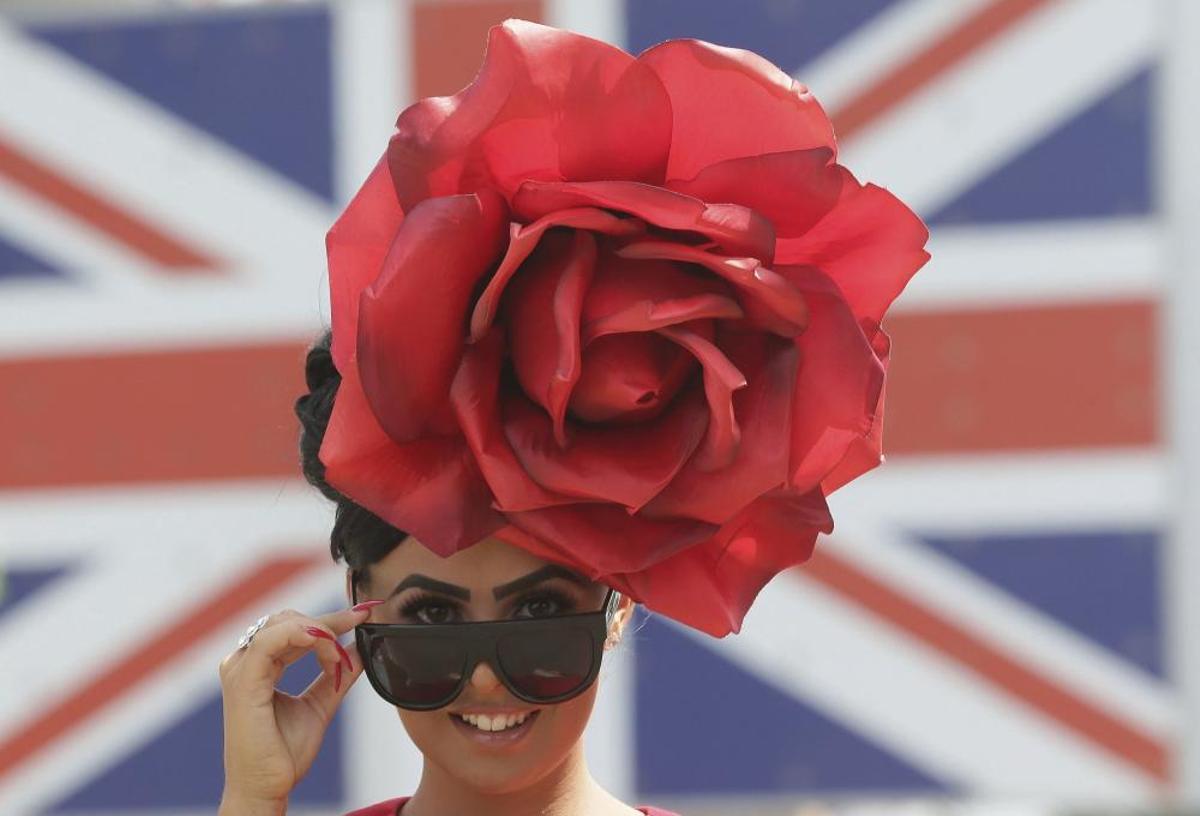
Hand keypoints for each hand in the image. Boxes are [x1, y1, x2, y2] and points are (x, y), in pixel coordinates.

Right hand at [217, 603, 380, 807]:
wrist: (266, 788)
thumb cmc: (284, 753)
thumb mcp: (320, 704)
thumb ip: (337, 675)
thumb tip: (360, 649)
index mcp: (258, 666)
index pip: (294, 626)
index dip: (330, 618)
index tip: (364, 614)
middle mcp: (244, 662)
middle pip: (289, 619)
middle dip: (330, 621)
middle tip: (361, 623)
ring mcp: (240, 669)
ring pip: (283, 624)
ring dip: (322, 631)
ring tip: (340, 657)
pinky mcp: (243, 680)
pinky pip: (271, 640)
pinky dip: (303, 635)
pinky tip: (327, 645)